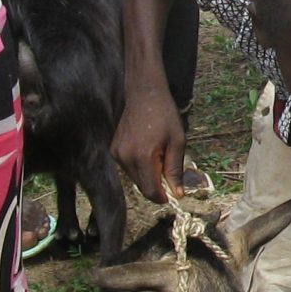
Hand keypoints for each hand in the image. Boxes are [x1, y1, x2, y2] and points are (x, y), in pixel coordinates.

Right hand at [112, 81, 185, 204]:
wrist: (144, 94)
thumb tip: (177, 194)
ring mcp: (117, 154)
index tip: (172, 195)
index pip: (150, 191)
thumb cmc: (165, 115)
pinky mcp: (113, 149)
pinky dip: (139, 167)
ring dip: (147, 176)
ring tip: (159, 157)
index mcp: (143, 157)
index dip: (162, 197)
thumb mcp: (177, 142)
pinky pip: (128, 168)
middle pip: (141, 187)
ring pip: (134, 178)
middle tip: (169, 174)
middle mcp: (126, 158)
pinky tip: (147, 152)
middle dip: (156, 186)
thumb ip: (175, 170)